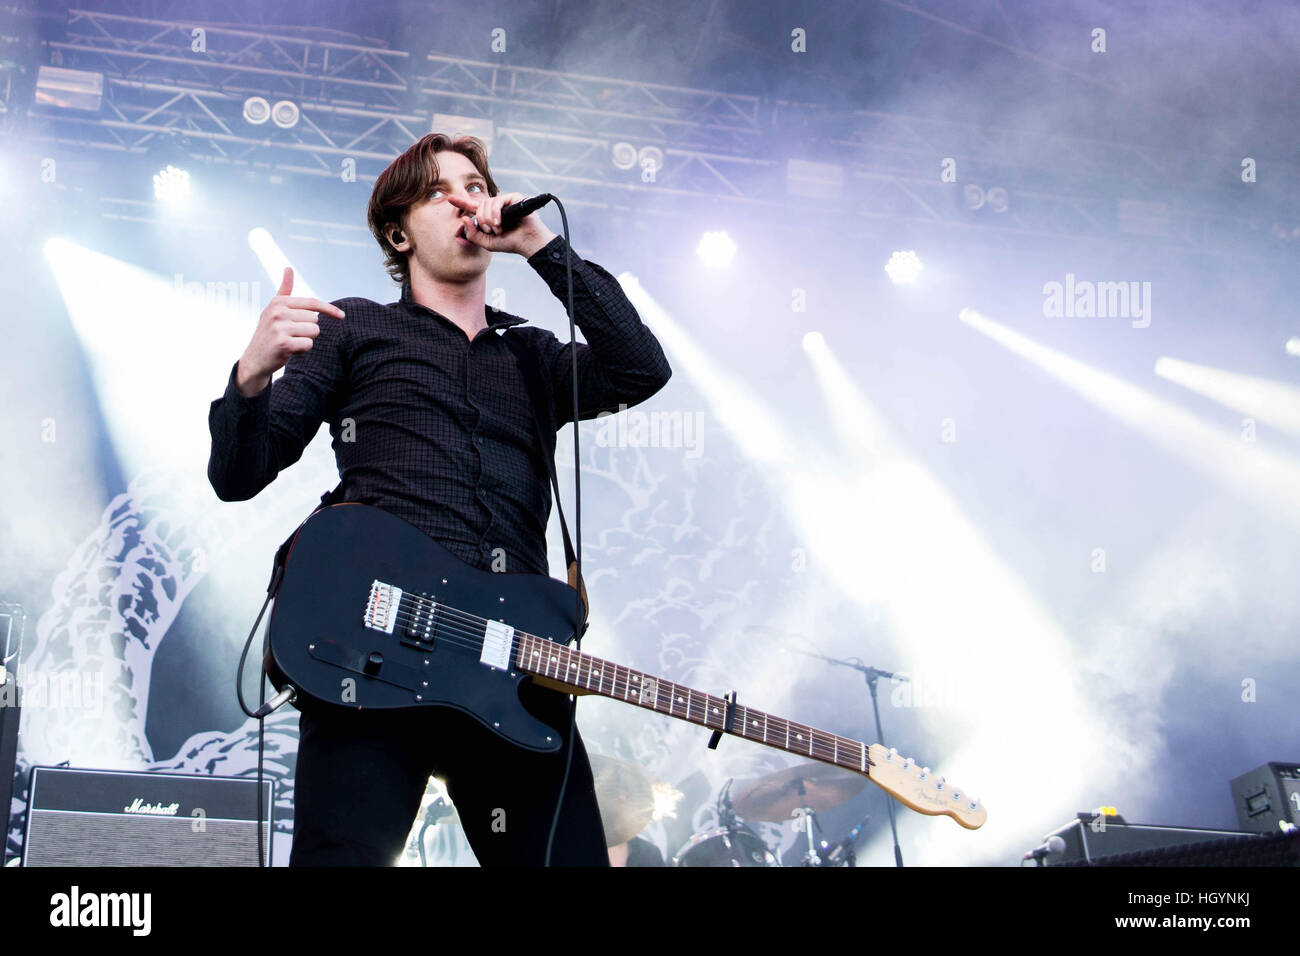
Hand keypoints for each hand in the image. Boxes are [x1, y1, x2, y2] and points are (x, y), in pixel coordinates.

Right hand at [235, 267, 344, 396]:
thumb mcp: (274, 309)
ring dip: (306, 339)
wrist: (254, 359)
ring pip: (314, 332)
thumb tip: (288, 268)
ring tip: (290, 341)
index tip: (342, 316)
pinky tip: (289, 350)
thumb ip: (284, 290)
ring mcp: (280, 328)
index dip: (330, 309)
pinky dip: (302, 350)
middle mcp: (278, 312)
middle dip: (308, 329)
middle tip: (291, 335)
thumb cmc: (269, 332)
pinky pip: (308, 344)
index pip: (312, 303)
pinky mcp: (284, 344)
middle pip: (315, 319)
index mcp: (278, 302)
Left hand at [447, 191, 556, 257]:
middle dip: (482, 220)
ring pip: (487, 203)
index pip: (473, 207)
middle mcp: (497, 207)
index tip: (449, 199)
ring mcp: (505, 201)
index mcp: (490, 216)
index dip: (461, 203)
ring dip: (488, 219)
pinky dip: (495, 213)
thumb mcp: (486, 242)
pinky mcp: (514, 197)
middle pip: (479, 206)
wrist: (527, 243)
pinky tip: (500, 223)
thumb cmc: (510, 243)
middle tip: (492, 231)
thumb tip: (464, 218)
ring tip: (498, 229)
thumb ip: (472, 233)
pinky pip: (497, 201)